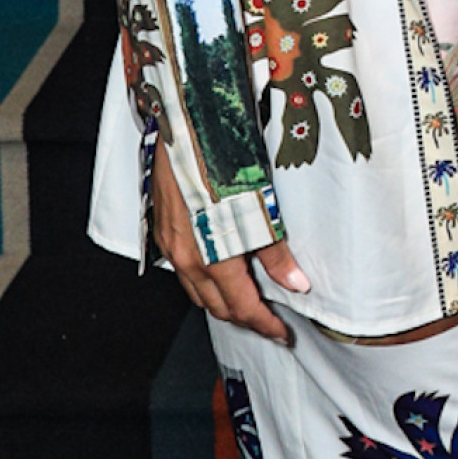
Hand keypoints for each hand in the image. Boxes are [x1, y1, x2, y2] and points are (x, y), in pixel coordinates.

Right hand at [151, 137, 305, 339]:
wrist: (183, 124)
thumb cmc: (220, 159)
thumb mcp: (258, 206)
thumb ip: (274, 250)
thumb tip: (295, 283)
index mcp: (211, 256)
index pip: (242, 307)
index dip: (265, 325)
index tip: (283, 333)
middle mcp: (186, 257)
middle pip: (217, 307)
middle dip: (245, 319)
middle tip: (271, 320)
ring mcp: (171, 244)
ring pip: (197, 292)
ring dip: (223, 303)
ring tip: (249, 300)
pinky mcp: (162, 229)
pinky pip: (183, 271)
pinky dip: (204, 282)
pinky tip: (220, 271)